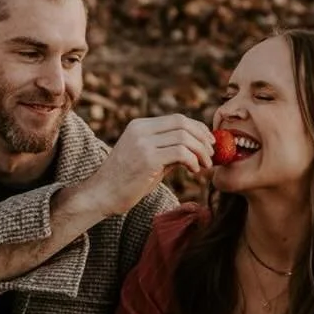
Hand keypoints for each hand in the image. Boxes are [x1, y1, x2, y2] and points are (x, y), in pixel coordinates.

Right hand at [82, 115, 216, 216]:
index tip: (208, 141)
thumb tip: (195, 148)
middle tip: (212, 152)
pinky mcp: (147, 158)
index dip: (197, 128)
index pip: (177, 119)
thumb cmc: (126, 181)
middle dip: (202, 137)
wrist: (102, 195)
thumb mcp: (148, 159)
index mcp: (139, 126)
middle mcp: (140, 130)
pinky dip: (193, 161)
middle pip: (182, 123)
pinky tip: (194, 171)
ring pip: (184, 137)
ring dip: (201, 151)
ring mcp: (143, 143)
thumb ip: (168, 150)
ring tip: (205, 165)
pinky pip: (180, 153)